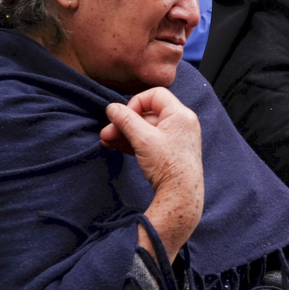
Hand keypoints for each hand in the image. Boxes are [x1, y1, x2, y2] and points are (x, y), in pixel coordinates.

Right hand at [101, 88, 203, 258]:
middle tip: (107, 133)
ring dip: (125, 133)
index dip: (136, 102)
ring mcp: (176, 138)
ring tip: (107, 142)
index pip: (155, 94)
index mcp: (181, 114)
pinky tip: (117, 147)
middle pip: (148, 112)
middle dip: (124, 122)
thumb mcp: (143, 139)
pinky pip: (149, 140)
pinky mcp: (170, 151)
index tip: (123, 117)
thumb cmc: (169, 165)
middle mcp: (181, 123)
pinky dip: (134, 142)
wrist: (181, 195)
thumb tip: (112, 107)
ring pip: (146, 128)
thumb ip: (126, 120)